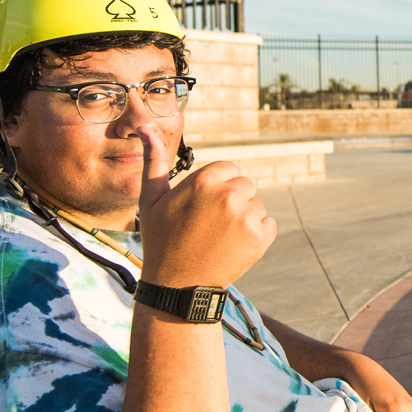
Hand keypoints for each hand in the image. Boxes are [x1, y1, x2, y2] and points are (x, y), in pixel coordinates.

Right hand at [136, 127, 276, 287]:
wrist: (177, 285)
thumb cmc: (161, 239)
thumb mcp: (151, 199)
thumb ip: (154, 160)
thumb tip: (143, 126)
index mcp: (203, 181)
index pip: (227, 169)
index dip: (215, 188)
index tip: (201, 207)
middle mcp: (228, 195)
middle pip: (244, 185)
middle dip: (232, 201)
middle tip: (209, 225)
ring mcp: (246, 217)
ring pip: (255, 206)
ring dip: (243, 219)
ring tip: (218, 238)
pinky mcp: (261, 237)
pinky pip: (268, 224)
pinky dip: (256, 235)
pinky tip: (232, 246)